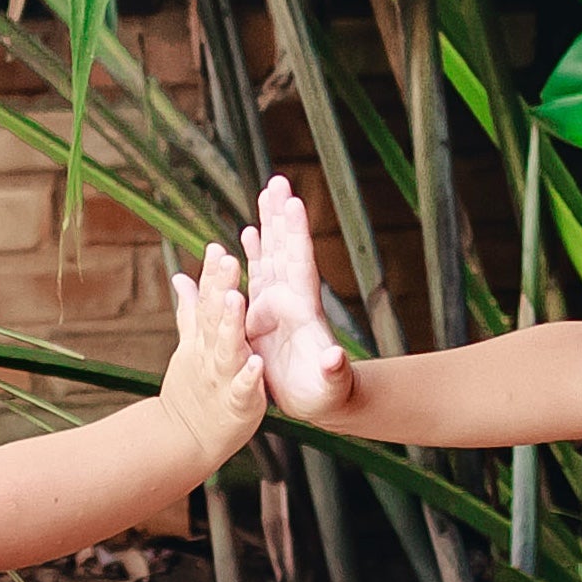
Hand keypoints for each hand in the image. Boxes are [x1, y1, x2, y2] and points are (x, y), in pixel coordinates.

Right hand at [161, 242, 265, 474]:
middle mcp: (211, 354)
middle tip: (226, 259)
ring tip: (236, 299)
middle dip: (220, 288)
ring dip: (231, 324)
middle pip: (215, 317)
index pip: (208, 301)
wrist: (185, 438)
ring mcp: (223, 379)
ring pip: (227, 348)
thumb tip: (180, 277)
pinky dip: (249, 378)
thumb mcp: (190, 346)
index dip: (212, 275)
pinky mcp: (238, 405)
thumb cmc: (194, 390)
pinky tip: (257, 364)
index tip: (217, 247)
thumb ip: (190, 311)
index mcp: (204, 340)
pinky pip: (244, 389)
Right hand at [241, 173, 352, 415]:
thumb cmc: (329, 396)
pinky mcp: (266, 315)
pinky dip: (255, 252)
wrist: (324, 401)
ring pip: (273, 255)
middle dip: (281, 216)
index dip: (296, 236)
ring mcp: (279, 304)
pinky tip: (247, 233)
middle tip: (277, 180)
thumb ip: (332, 370)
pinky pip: (259, 275)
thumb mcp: (330, 386)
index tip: (293, 203)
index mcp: (304, 312)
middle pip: (287, 249)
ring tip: (267, 191)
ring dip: (270, 224)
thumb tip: (334, 359)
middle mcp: (293, 300)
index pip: (300, 265)